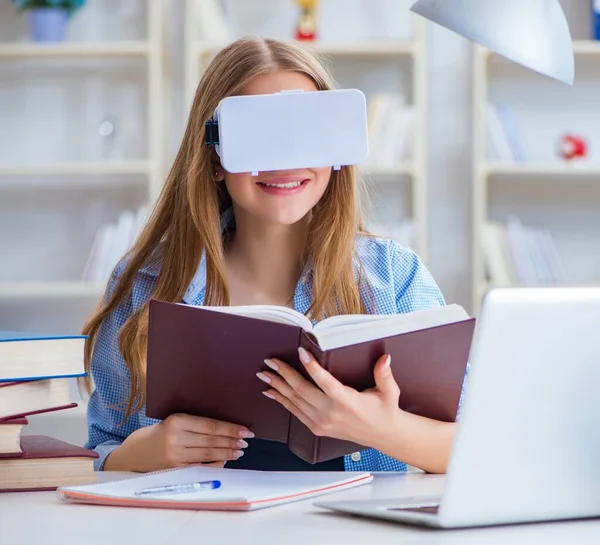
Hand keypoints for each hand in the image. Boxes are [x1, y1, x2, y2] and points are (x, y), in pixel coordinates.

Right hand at [104, 414, 253, 472]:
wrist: (137, 452)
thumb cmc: (161, 432)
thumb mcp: (175, 421)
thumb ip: (196, 423)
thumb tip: (226, 427)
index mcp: (177, 421)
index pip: (210, 425)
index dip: (230, 428)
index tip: (245, 429)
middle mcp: (175, 438)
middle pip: (211, 439)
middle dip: (232, 440)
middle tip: (247, 440)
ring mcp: (174, 455)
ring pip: (208, 453)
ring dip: (227, 452)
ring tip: (240, 450)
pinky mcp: (174, 469)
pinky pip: (200, 466)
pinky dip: (215, 463)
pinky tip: (226, 460)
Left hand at [256, 348, 401, 449]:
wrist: (382, 435)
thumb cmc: (384, 410)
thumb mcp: (389, 392)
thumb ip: (384, 374)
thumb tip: (384, 358)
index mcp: (347, 402)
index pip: (325, 382)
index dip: (311, 367)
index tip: (300, 352)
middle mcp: (331, 413)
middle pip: (302, 390)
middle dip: (284, 374)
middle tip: (271, 361)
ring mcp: (322, 422)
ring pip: (294, 401)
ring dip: (278, 386)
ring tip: (264, 373)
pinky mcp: (317, 428)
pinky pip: (295, 412)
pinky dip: (282, 401)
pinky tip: (271, 392)